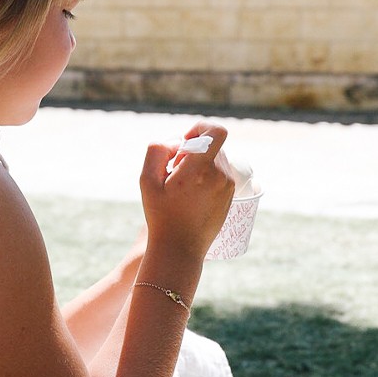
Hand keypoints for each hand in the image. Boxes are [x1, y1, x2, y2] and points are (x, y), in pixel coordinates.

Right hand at [139, 121, 236, 261]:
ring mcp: (228, 186)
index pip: (216, 131)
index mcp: (200, 168)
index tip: (186, 143)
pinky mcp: (230, 196)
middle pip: (211, 146)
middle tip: (174, 172)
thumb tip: (177, 143)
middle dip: (193, 152)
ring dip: (199, 165)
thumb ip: (157, 150)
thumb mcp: (147, 181)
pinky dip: (206, 177)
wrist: (180, 248)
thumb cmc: (161, 215)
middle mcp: (220, 175)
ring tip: (182, 187)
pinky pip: (220, 174)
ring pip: (216, 160)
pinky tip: (191, 196)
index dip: (201, 128)